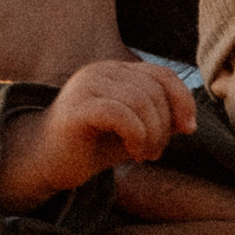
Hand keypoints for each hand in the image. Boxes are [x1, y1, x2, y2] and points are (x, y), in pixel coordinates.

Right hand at [0, 58, 197, 205]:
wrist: (45, 163)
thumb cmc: (90, 147)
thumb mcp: (133, 131)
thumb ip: (158, 120)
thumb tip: (189, 121)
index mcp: (115, 71)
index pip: (162, 74)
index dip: (182, 100)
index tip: (188, 129)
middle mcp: (100, 71)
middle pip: (154, 90)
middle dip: (165, 125)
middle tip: (156, 151)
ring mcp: (86, 86)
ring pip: (140, 101)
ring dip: (152, 134)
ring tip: (145, 154)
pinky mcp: (77, 108)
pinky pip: (121, 114)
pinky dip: (137, 135)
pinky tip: (134, 153)